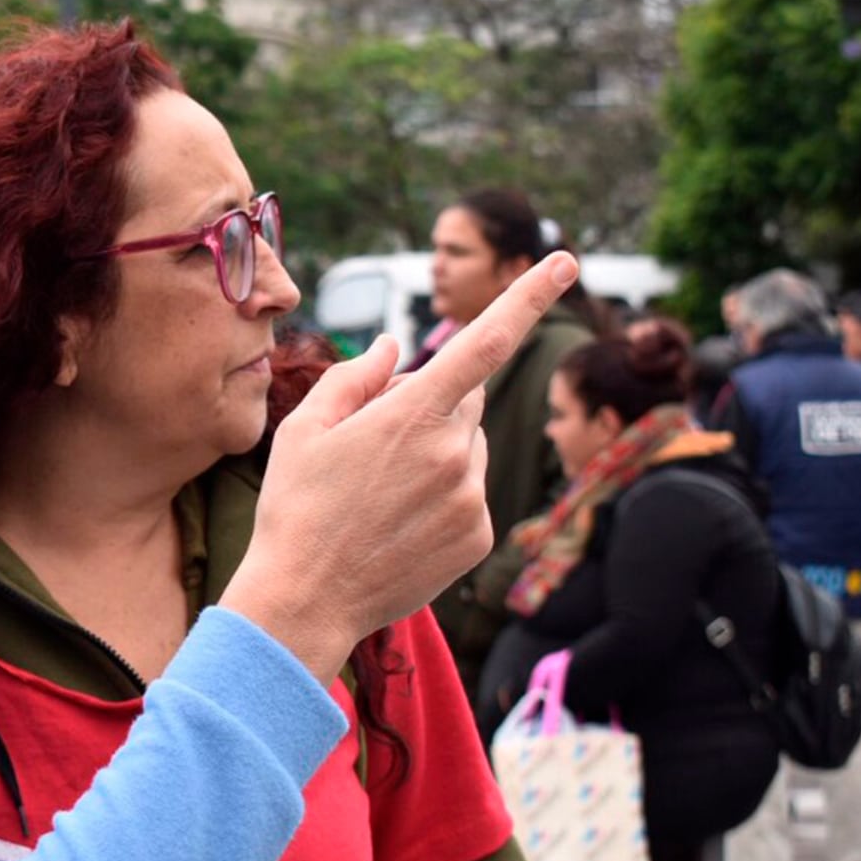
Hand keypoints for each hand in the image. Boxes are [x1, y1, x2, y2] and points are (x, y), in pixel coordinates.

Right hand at [219, 252, 579, 679]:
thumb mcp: (304, 430)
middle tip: (373, 444)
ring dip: (436, 454)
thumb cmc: (295, 508)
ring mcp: (470, 497)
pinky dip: (442, 497)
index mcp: (411, 415)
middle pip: (463, 400)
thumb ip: (354, 377)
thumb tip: (390, 346)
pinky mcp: (477, 535)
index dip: (528, 297)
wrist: (306, 598)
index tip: (565, 262)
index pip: (484, 341)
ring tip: (380, 494)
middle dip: (429, 405)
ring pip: (466, 449)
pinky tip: (397, 522)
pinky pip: (469, 493)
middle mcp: (453, 452)